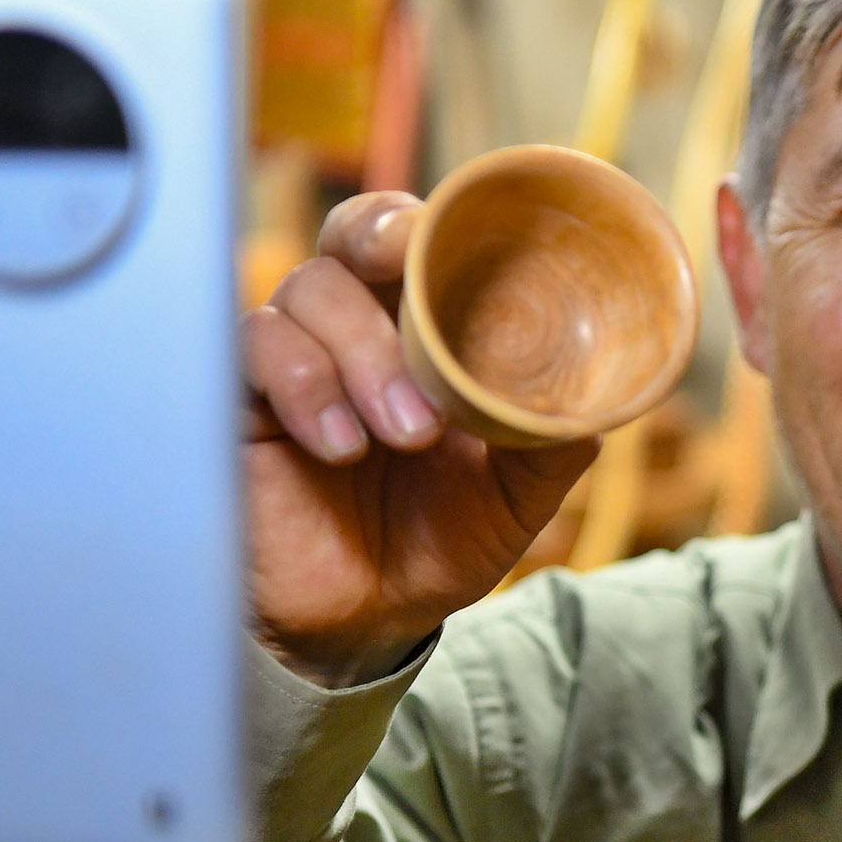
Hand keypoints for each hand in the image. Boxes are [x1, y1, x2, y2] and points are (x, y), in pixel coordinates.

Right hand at [244, 191, 596, 683]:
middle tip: (421, 317)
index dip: (419, 220)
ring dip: (361, 355)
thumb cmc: (437, 539)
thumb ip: (550, 439)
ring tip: (406, 434)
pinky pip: (253, 353)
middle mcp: (350, 326)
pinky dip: (304, 387)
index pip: (409, 236)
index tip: (436, 241)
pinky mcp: (240, 402)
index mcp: (417, 326)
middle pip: (347, 236)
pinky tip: (341, 447)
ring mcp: (292, 358)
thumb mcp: (515, 493)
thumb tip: (601, 394)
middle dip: (380, 249)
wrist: (371, 621)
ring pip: (304, 293)